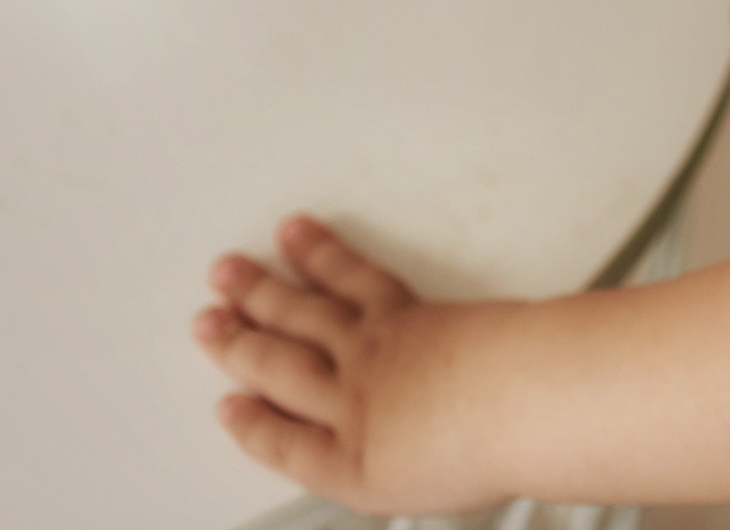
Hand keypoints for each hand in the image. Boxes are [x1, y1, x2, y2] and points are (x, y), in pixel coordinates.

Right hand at [194, 215, 506, 517]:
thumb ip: (413, 466)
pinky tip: (299, 236)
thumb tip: (427, 453)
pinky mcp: (403, 310)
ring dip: (260, 291)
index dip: (252, 428)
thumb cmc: (500, 449)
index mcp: (354, 467)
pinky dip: (322, 255)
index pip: (284, 448)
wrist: (524, 402)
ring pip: (301, 318)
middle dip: (237, 346)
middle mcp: (349, 406)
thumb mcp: (442, 493)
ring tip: (228, 270)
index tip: (231, 407)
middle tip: (205, 322)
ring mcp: (371, 353)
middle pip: (279, 370)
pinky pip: (350, 278)